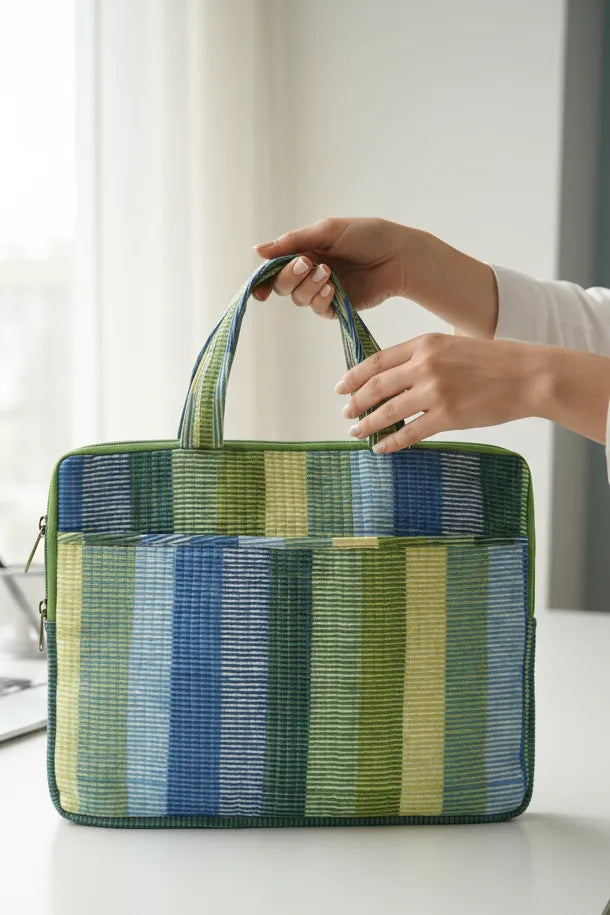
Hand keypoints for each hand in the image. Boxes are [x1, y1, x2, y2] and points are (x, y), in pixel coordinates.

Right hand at [251, 216, 415, 317]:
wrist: (398, 255)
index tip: (260, 289)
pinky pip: (318, 309)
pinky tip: (332, 289)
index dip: (264, 280)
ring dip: (308, 287)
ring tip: (328, 273)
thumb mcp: (327, 231)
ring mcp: (323, 290)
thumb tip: (257, 251)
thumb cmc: (367, 236)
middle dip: (289, 277)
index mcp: (304, 251)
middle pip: (282, 285)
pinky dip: (321, 299)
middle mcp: (309, 272)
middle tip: (307, 264)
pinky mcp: (337, 306)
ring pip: (299, 299)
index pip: (275, 268)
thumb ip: (292, 242)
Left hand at [337, 332, 543, 451]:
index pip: (376, 360)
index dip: (354, 376)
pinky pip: (409, 433)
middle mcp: (425, 366)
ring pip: (388, 411)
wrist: (527, 375)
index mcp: (424, 344)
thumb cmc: (492, 361)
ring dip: (367, 423)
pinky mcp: (448, 416)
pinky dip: (391, 442)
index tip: (341, 388)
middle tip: (345, 413)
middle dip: (355, 402)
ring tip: (356, 431)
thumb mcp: (452, 345)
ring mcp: (435, 392)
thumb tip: (390, 378)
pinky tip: (381, 448)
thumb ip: (422, 357)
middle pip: (376, 386)